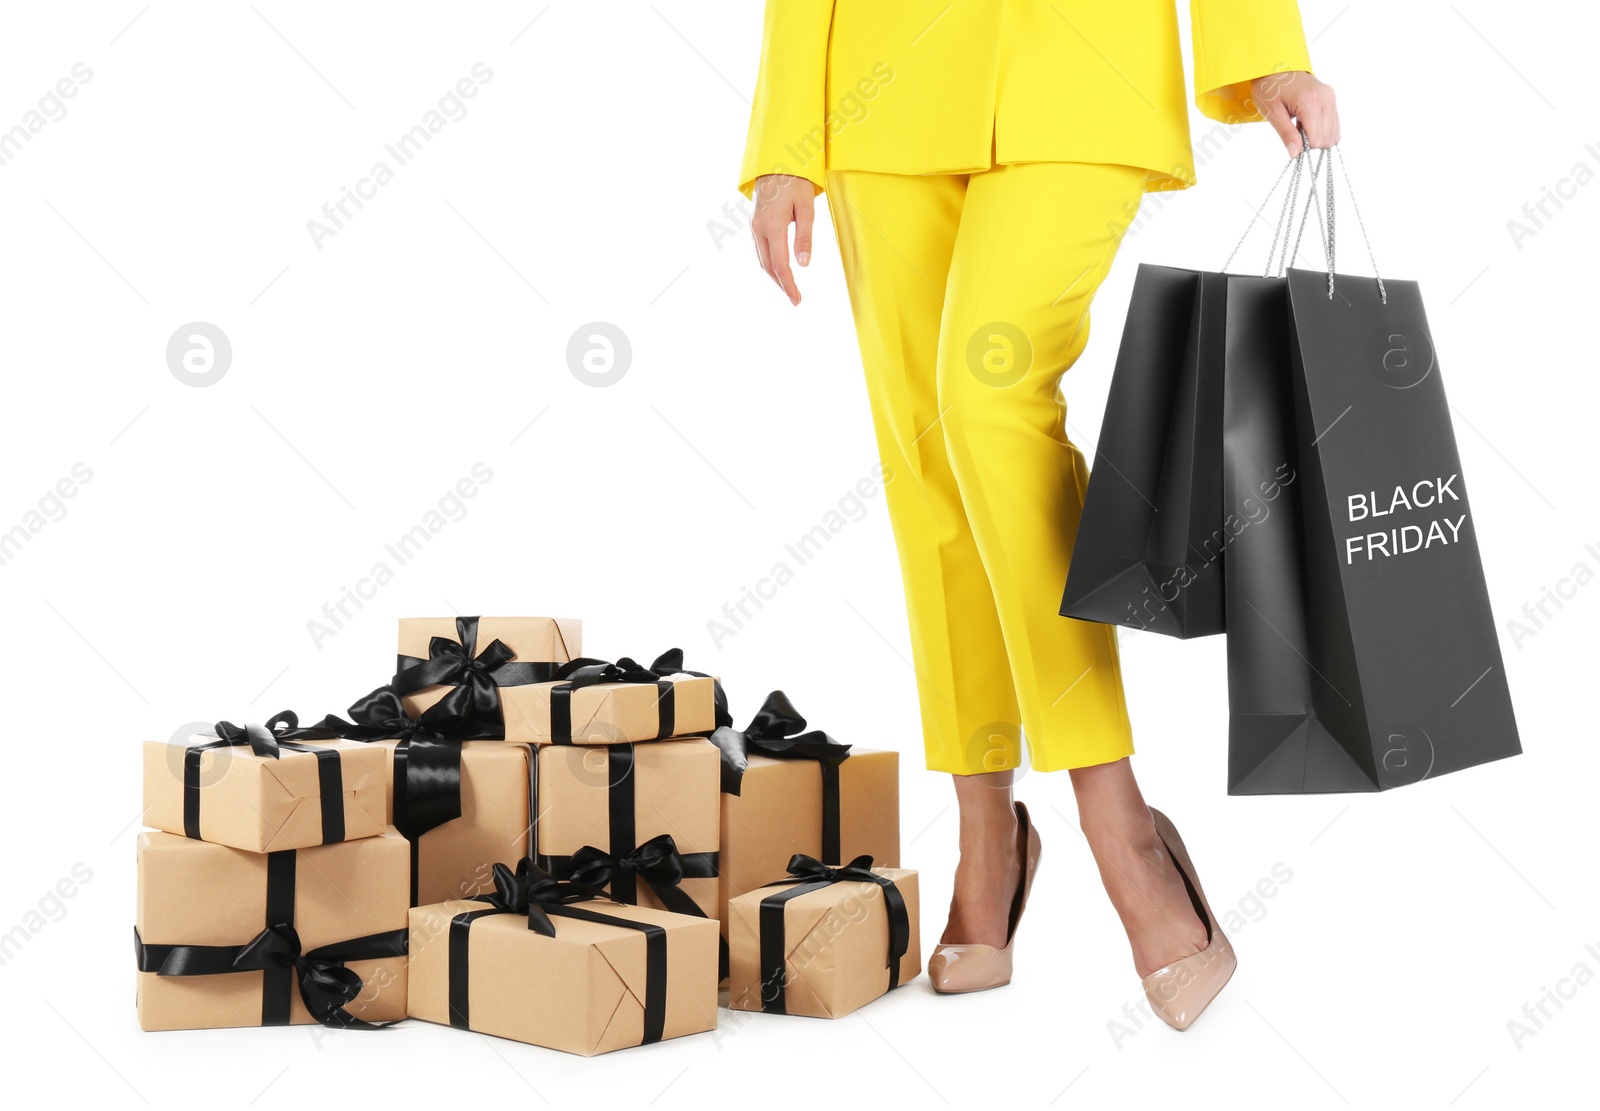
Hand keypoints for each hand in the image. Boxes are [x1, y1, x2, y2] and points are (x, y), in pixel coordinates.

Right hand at [750, 174, 813, 305]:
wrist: (776, 163)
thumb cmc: (795, 182)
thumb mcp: (806, 208)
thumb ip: (804, 237)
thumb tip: (803, 264)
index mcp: (772, 226)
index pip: (780, 265)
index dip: (788, 285)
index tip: (797, 299)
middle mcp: (759, 229)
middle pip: (768, 267)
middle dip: (781, 285)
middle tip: (795, 299)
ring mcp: (754, 228)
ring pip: (762, 261)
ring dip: (774, 277)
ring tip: (789, 288)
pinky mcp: (754, 225)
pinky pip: (759, 251)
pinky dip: (768, 265)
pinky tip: (778, 271)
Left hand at [1250, 71, 1338, 155]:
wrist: (1275, 67)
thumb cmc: (1270, 89)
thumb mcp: (1273, 113)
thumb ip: (1286, 134)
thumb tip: (1295, 154)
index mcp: (1310, 102)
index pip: (1317, 139)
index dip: (1304, 146)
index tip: (1292, 140)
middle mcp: (1325, 98)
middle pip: (1328, 137)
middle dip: (1312, 143)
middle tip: (1295, 132)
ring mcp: (1330, 97)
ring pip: (1334, 132)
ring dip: (1318, 137)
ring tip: (1300, 126)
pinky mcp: (1332, 97)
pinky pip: (1334, 123)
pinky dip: (1323, 130)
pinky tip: (1308, 123)